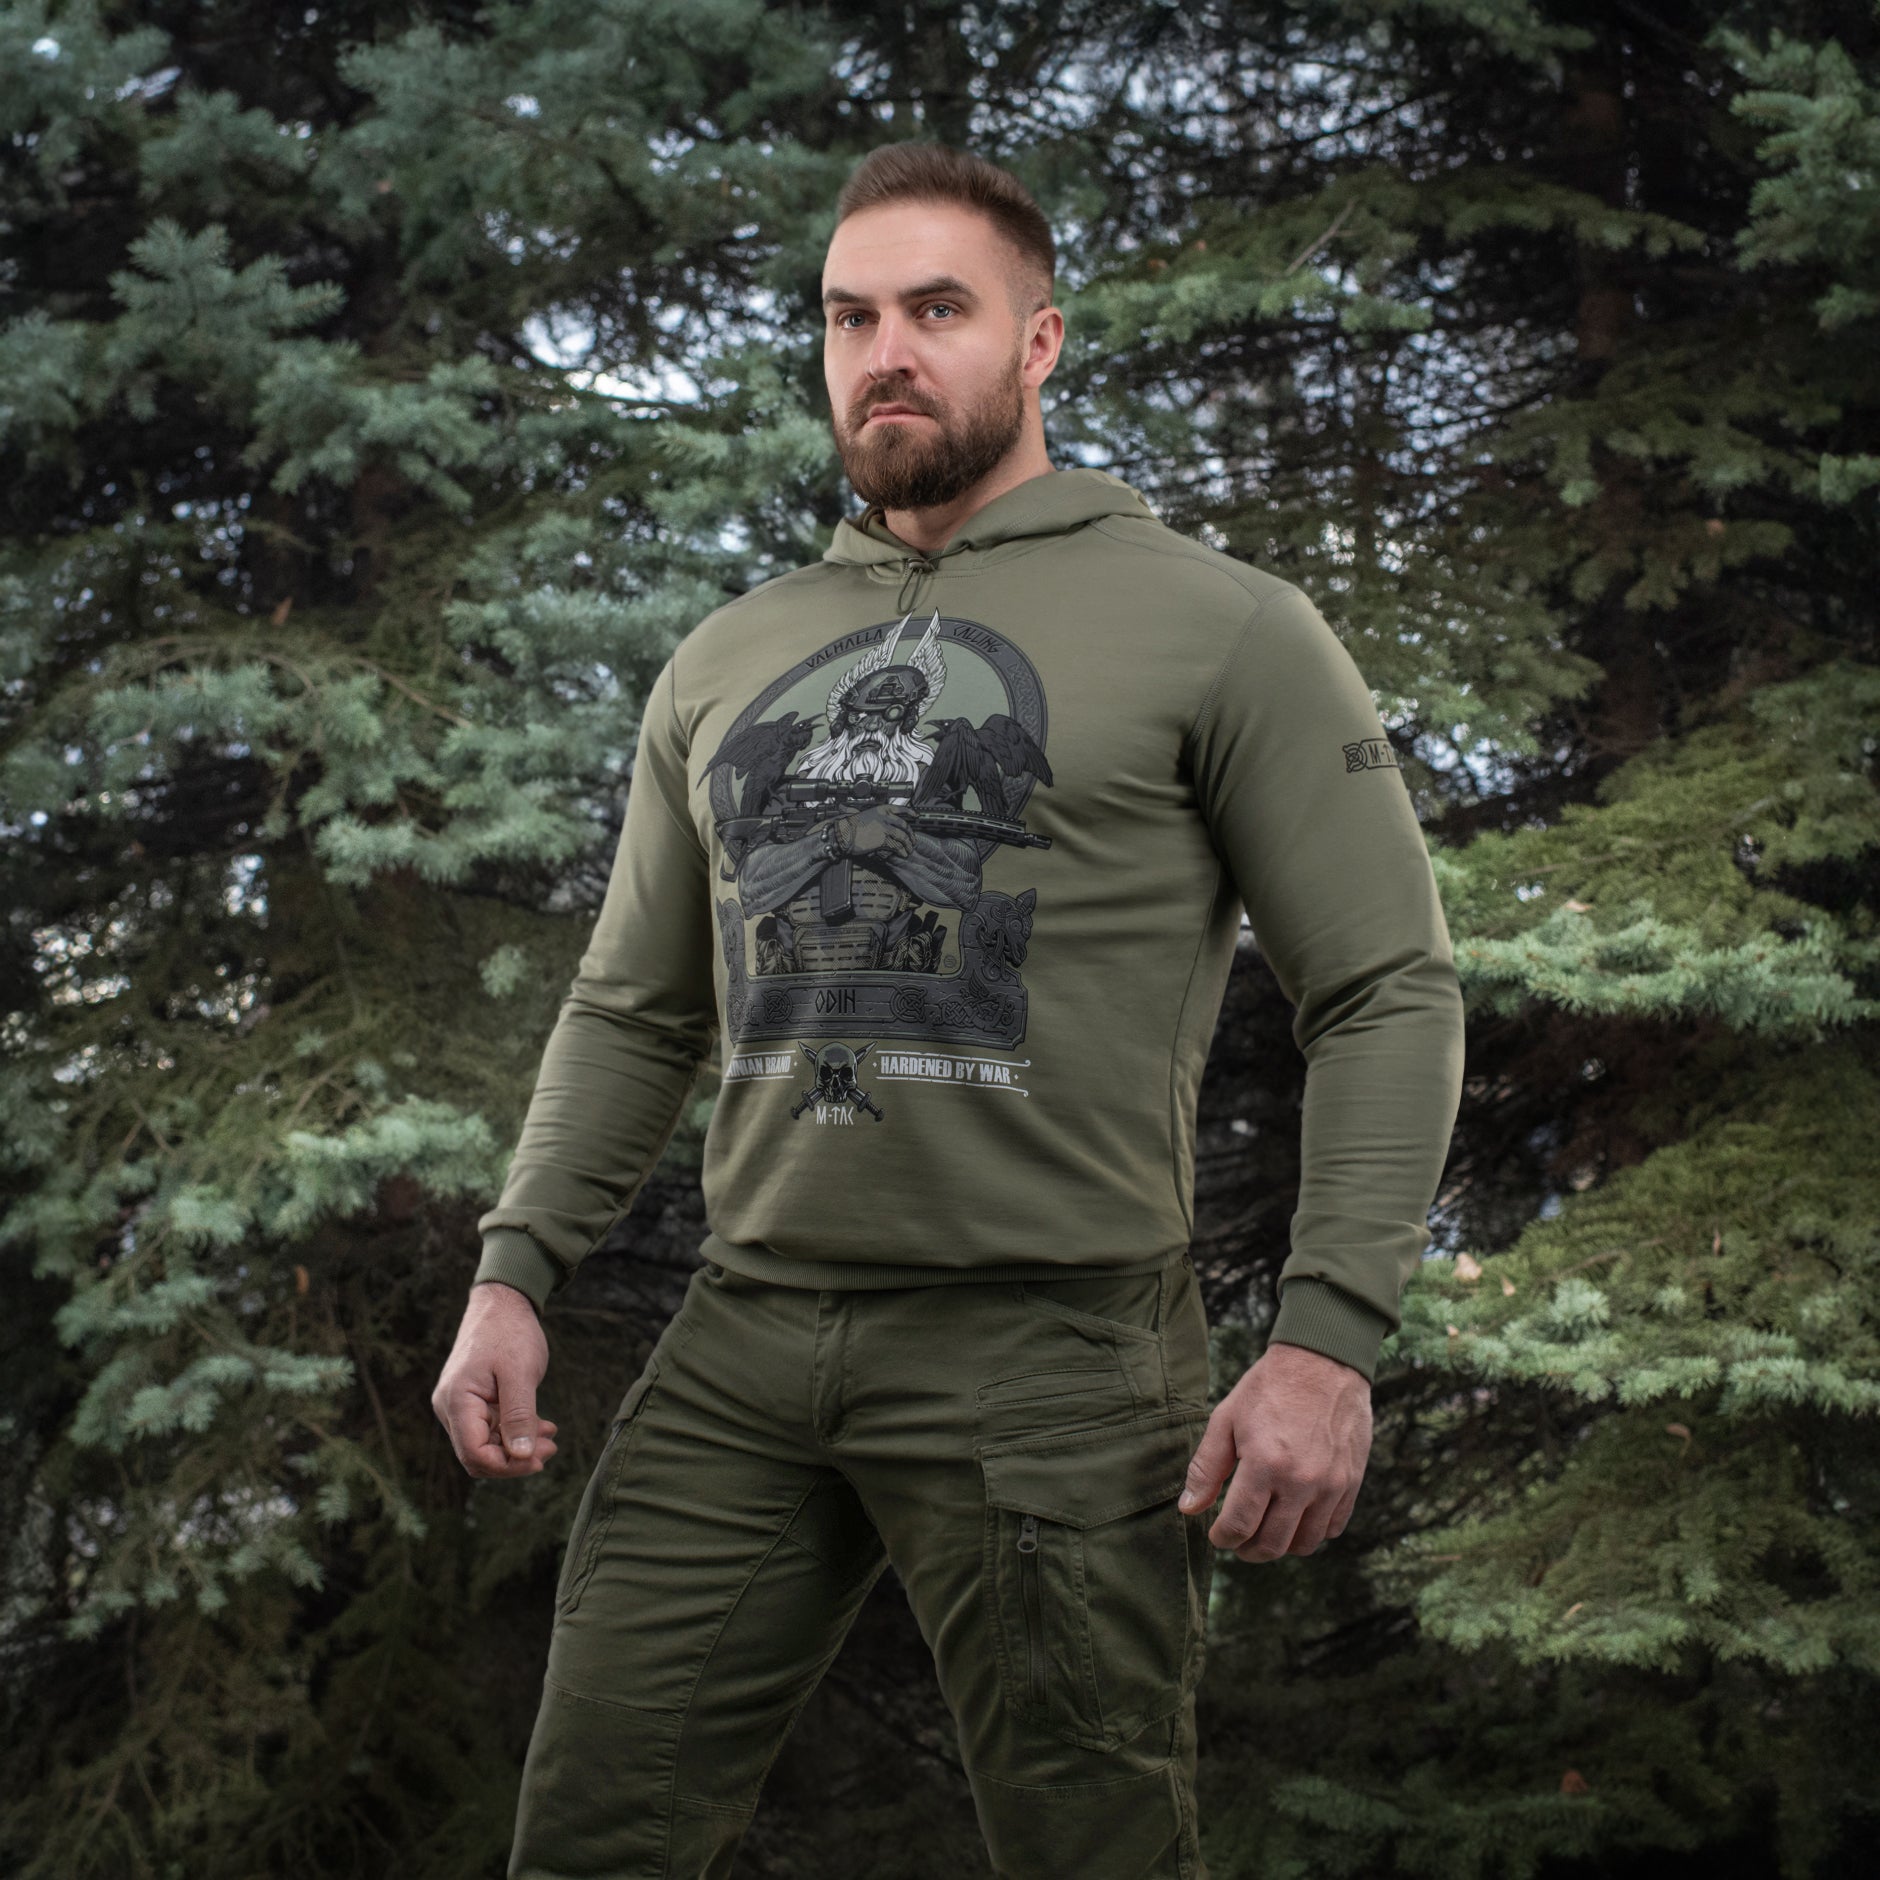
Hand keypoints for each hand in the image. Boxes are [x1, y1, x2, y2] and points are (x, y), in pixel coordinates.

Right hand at [432, 1281, 560, 1478]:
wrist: (502, 1303)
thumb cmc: (510, 1332)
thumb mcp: (520, 1374)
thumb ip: (519, 1415)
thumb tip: (522, 1456)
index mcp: (457, 1401)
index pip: (474, 1454)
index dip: (506, 1466)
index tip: (538, 1461)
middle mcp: (450, 1407)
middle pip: (478, 1454)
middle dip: (514, 1459)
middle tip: (550, 1449)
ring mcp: (459, 1405)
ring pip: (485, 1443)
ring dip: (518, 1446)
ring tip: (550, 1437)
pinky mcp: (472, 1401)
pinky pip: (490, 1428)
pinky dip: (514, 1431)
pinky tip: (542, 1427)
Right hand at [838, 806, 914, 856]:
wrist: (843, 833)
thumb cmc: (850, 825)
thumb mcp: (864, 816)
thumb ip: (875, 818)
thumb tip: (885, 823)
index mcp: (881, 809)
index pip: (900, 809)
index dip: (910, 812)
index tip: (916, 816)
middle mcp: (885, 817)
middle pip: (904, 825)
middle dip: (911, 834)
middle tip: (913, 841)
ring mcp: (885, 828)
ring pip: (903, 837)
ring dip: (908, 845)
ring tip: (909, 850)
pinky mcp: (882, 840)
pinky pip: (896, 846)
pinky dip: (901, 851)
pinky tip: (902, 854)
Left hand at [1176, 1341, 1371, 1561]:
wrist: (1324, 1361)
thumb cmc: (1269, 1387)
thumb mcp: (1227, 1419)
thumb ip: (1207, 1467)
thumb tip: (1189, 1508)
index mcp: (1265, 1464)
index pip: (1239, 1526)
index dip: (1222, 1537)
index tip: (1217, 1534)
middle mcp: (1301, 1482)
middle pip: (1272, 1544)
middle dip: (1248, 1550)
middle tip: (1238, 1541)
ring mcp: (1331, 1485)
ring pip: (1305, 1543)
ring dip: (1281, 1546)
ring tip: (1265, 1531)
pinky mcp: (1351, 1482)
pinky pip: (1333, 1527)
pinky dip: (1312, 1532)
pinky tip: (1296, 1517)